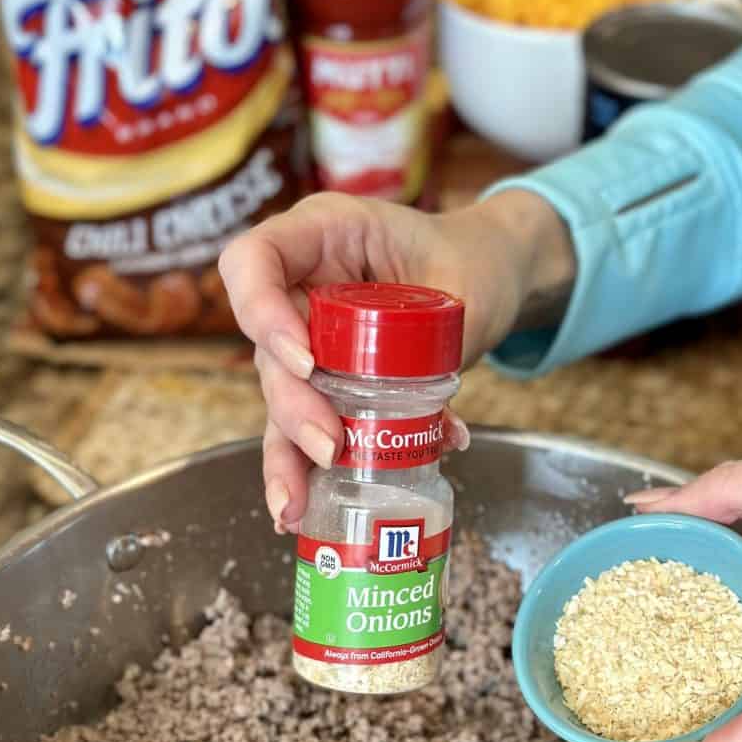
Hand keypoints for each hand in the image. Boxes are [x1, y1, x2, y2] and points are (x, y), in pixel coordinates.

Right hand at [218, 190, 573, 531]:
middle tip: (330, 448)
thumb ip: (441, 345)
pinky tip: (308, 506)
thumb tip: (437, 430)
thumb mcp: (461, 283)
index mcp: (322, 235)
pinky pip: (309, 421)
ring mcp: (310, 336)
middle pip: (266, 348)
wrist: (488, 273)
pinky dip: (311, 466)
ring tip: (296, 505)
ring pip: (281, 396)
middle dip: (293, 407)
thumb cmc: (472, 261)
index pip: (254, 262)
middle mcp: (301, 286)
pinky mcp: (328, 377)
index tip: (308, 363)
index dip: (263, 313)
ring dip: (287, 453)